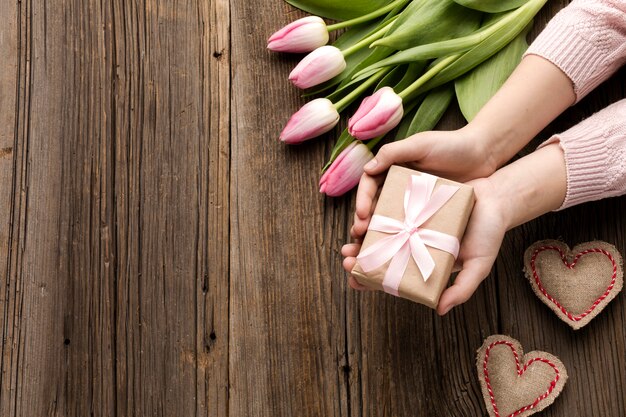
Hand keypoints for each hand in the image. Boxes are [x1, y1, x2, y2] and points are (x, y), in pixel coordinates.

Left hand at [342, 143, 567, 313]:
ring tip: (352, 237)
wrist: (498, 198)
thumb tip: (439, 310)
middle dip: (359, 258)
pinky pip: (389, 208)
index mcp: (424, 263)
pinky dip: (375, 212)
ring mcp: (411, 222)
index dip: (371, 281)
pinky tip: (366, 216)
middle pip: (380, 254)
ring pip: (379, 232)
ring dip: (362, 236)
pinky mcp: (412, 201)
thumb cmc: (489, 234)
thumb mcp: (478, 265)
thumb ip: (461, 289)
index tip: (355, 282)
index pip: (392, 276)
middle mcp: (414, 243)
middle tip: (347, 259)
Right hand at [350, 128, 496, 244]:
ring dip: (378, 232)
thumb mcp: (421, 144)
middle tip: (360, 235)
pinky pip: (411, 226)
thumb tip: (367, 169)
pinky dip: (401, 237)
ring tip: (370, 246)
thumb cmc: (451, 145)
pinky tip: (396, 249)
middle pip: (375, 205)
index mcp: (393, 167)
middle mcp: (399, 185)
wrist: (483, 154)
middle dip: (364, 221)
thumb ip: (393, 153)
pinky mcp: (428, 212)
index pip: (369, 184)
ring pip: (389, 218)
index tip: (362, 214)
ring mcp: (414, 200)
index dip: (362, 199)